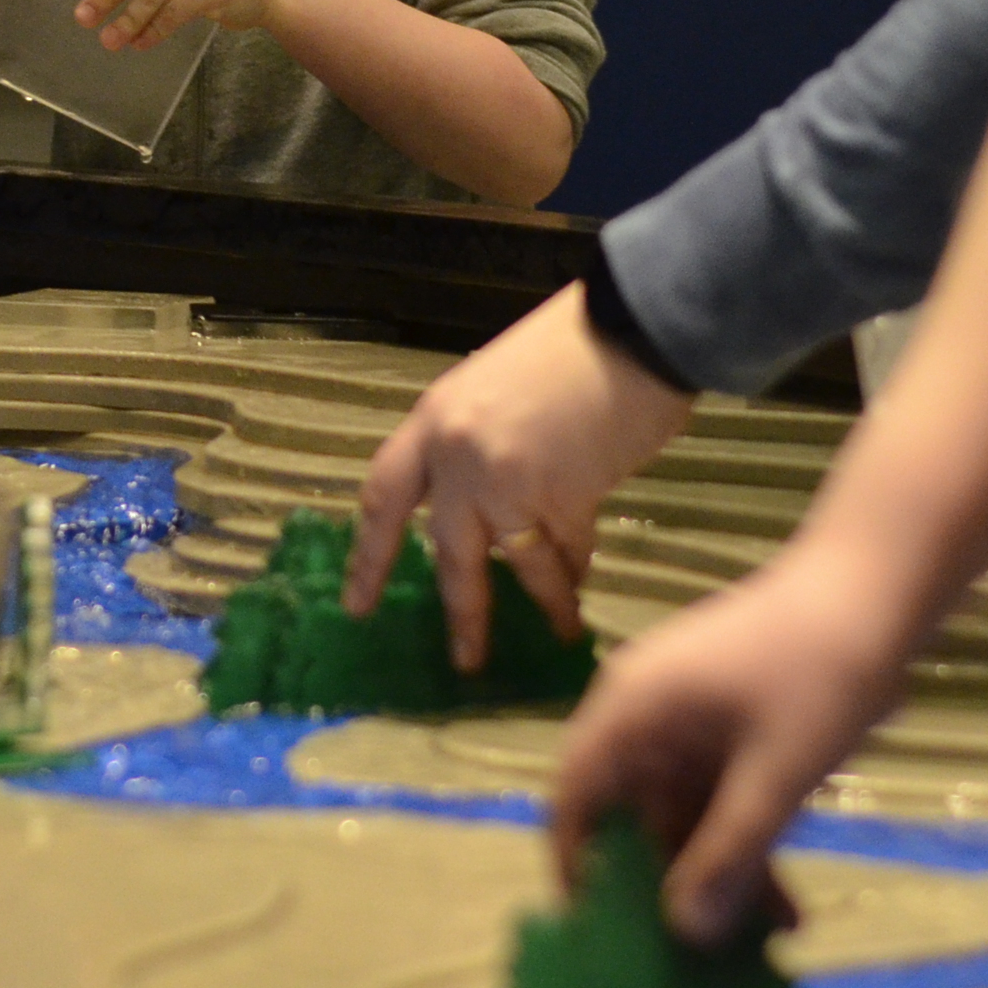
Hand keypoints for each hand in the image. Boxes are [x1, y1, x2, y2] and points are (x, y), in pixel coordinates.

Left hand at [348, 283, 695, 668]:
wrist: (631, 327)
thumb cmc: (569, 347)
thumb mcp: (494, 389)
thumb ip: (475, 445)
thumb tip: (484, 503)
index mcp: (432, 421)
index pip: (383, 497)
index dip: (368, 557)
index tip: (356, 606)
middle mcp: (458, 456)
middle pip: (449, 553)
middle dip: (462, 612)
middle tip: (465, 659)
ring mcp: (508, 479)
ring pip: (518, 562)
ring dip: (544, 601)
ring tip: (560, 630)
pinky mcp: (564, 496)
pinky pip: (565, 548)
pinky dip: (577, 568)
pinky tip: (587, 584)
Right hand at [551, 553, 913, 945]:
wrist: (884, 586)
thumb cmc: (818, 670)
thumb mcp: (775, 775)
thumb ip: (727, 855)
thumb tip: (682, 932)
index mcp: (632, 711)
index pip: (575, 799)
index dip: (580, 868)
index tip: (603, 937)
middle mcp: (647, 714)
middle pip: (636, 816)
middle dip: (668, 889)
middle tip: (698, 964)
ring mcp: (692, 719)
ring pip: (687, 815)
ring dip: (720, 876)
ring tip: (763, 946)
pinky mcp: (733, 725)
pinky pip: (723, 796)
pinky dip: (747, 843)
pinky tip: (787, 906)